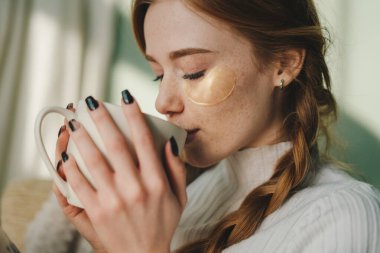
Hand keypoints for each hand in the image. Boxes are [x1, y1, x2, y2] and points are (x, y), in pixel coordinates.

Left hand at [60, 94, 186, 252]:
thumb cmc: (162, 224)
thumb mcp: (180, 197)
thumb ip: (177, 169)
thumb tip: (168, 142)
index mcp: (156, 181)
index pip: (144, 139)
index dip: (133, 115)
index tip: (125, 96)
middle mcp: (135, 188)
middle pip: (116, 144)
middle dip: (101, 118)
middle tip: (90, 102)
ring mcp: (114, 200)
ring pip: (94, 161)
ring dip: (81, 138)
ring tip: (73, 123)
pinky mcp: (97, 212)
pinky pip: (79, 185)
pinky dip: (71, 168)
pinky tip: (66, 155)